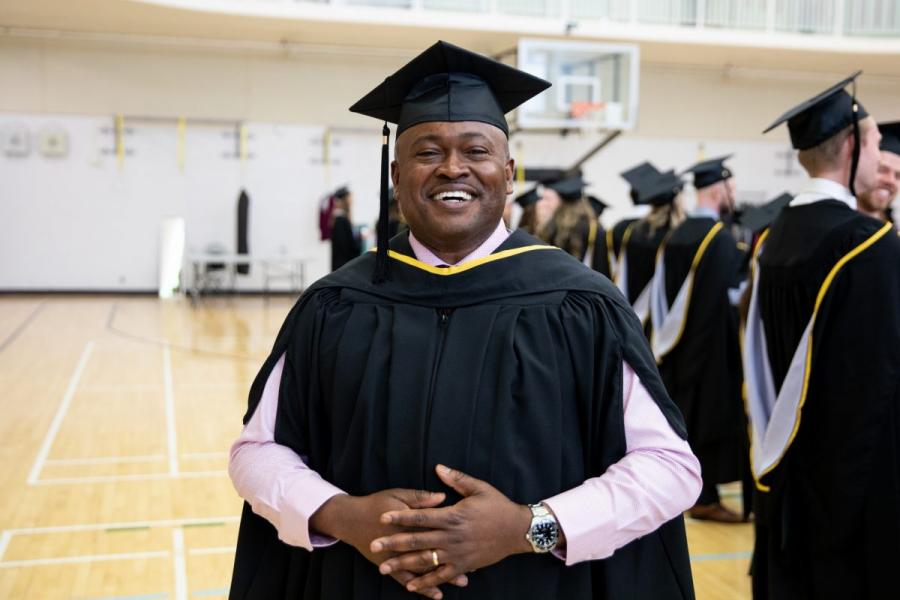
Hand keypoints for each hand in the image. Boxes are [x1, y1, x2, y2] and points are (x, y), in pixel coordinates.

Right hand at [310, 489, 467, 597]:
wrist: (351, 519)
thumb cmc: (377, 504)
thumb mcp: (398, 495)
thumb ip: (420, 498)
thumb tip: (442, 497)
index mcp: (408, 521)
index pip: (435, 528)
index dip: (454, 533)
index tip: (473, 537)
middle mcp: (404, 541)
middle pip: (434, 551)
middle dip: (454, 558)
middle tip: (474, 564)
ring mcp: (396, 556)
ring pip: (425, 568)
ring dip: (444, 576)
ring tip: (463, 581)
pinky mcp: (389, 565)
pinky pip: (409, 579)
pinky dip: (423, 588)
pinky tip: (437, 594)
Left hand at [370, 465, 533, 595]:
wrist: (518, 530)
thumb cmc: (498, 506)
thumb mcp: (479, 488)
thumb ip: (457, 479)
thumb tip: (438, 468)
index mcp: (453, 516)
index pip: (421, 517)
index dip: (400, 517)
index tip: (383, 518)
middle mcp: (452, 537)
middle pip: (417, 541)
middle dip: (393, 543)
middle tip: (373, 545)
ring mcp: (457, 553)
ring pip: (425, 561)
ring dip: (403, 564)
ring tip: (383, 567)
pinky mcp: (464, 566)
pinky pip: (442, 576)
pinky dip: (426, 582)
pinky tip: (411, 586)